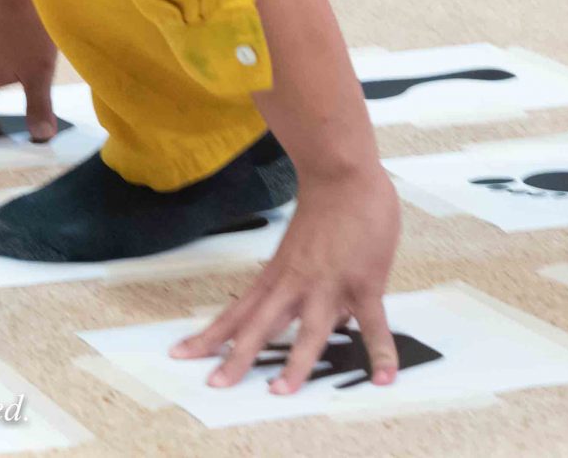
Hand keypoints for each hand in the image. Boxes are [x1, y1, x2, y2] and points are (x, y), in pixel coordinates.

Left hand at [169, 166, 402, 394]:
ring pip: (307, 331)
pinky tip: (384, 378)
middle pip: (259, 326)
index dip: (212, 335)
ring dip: (294, 362)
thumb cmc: (324, 210)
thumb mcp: (300, 251)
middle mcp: (295, 285)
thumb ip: (304, 283)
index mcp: (276, 277)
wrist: (341, 175)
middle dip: (236, 357)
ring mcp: (328, 286)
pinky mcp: (363, 285)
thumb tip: (321, 314)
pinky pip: (373, 326)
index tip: (183, 353)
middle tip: (215, 384)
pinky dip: (379, 352)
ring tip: (280, 393)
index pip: (237, 312)